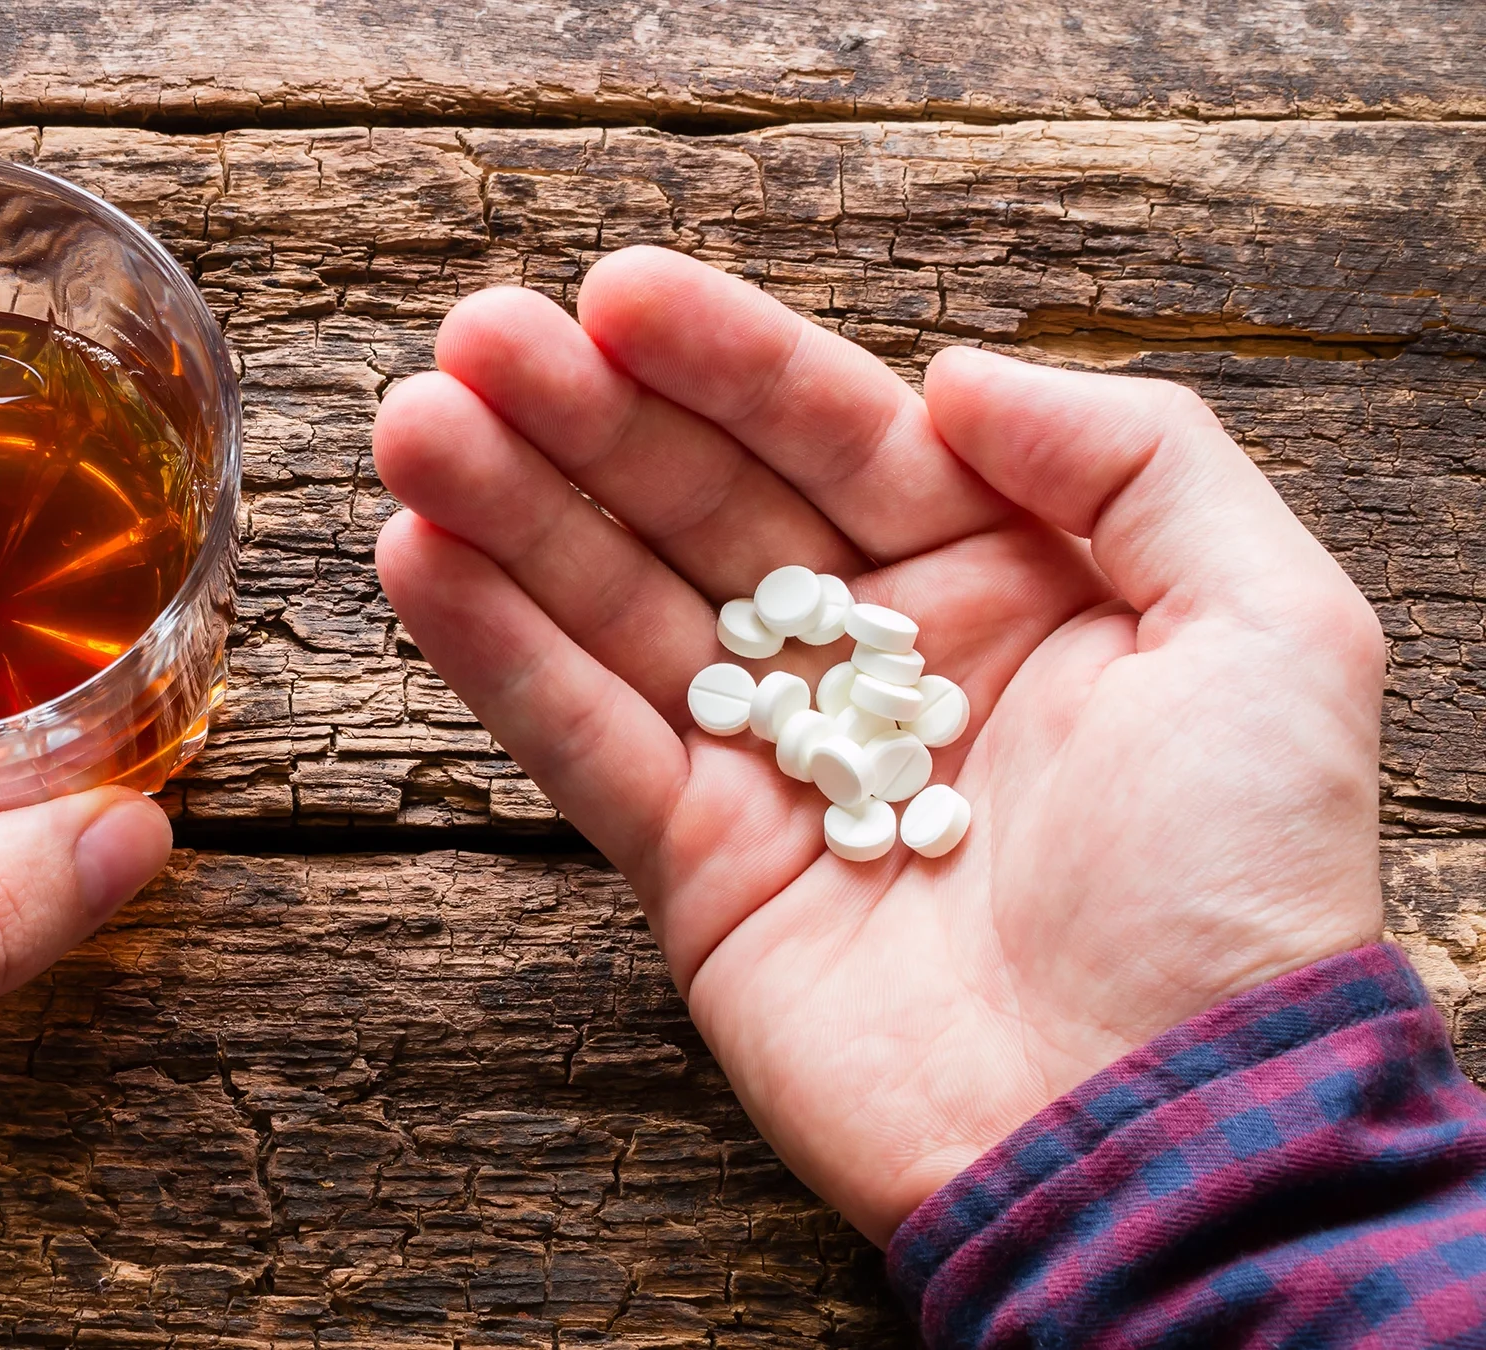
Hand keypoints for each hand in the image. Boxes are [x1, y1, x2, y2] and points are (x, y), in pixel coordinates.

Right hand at [371, 246, 1383, 1242]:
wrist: (1161, 1129)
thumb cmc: (1237, 888)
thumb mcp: (1272, 628)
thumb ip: (1133, 460)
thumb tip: (954, 375)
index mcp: (1005, 585)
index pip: (839, 437)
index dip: (726, 362)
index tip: (616, 292)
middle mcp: (875, 663)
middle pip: (702, 507)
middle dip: (584, 417)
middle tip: (472, 340)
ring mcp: (777, 767)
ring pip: (619, 608)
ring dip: (510, 512)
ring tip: (412, 423)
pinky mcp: (699, 869)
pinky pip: (582, 741)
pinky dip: (497, 655)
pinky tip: (419, 558)